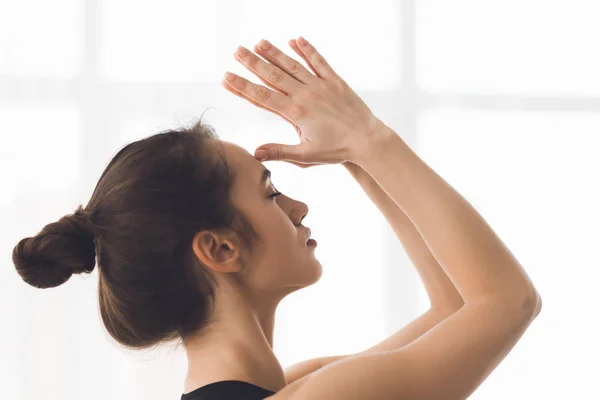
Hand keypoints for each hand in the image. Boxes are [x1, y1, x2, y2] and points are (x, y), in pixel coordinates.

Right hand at [221, 36, 383, 165]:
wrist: (367, 140)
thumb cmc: (336, 151)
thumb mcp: (305, 156)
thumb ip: (279, 152)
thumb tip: (255, 153)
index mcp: (296, 113)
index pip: (262, 97)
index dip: (242, 87)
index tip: (226, 77)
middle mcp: (306, 95)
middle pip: (273, 75)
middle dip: (253, 63)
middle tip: (236, 51)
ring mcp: (320, 85)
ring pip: (293, 65)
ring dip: (275, 53)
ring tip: (259, 42)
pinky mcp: (335, 81)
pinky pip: (319, 61)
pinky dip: (307, 50)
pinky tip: (295, 40)